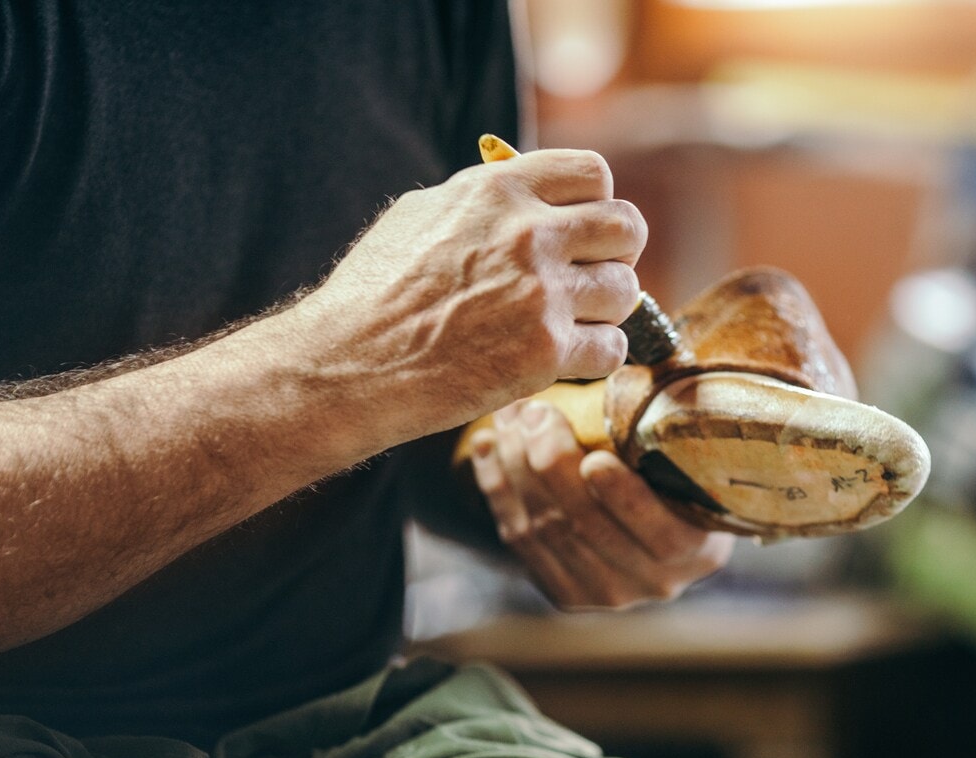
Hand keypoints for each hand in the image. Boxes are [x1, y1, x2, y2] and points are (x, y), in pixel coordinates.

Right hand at [286, 149, 644, 460]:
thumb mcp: (421, 215)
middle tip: (591, 278)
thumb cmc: (372, 294)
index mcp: (499, 190)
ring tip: (573, 323)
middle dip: (616, 254)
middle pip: (627, 228)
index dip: (596, 204)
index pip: (594, 174)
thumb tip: (527, 195)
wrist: (348, 364)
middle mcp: (528, 235)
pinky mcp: (546, 353)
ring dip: (606, 310)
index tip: (582, 231)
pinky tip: (565, 359)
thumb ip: (483, 200)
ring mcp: (541, 295)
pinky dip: (596, 357)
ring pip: (626, 291)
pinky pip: (613, 348)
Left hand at [468, 399, 735, 609]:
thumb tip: (639, 360)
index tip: (596, 460)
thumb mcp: (686, 451)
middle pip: (588, 527)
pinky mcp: (562, 591)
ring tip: (508, 418)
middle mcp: (652, 582)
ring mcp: (603, 592)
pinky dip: (497, 488)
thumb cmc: (676, 467)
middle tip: (535, 412)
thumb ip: (667, 423)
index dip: (625, 499)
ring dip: (517, 467)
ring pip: (545, 530)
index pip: (662, 534)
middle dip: (552, 464)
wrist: (657, 525)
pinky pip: (518, 539)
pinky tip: (487, 446)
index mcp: (696, 550)